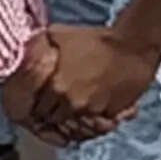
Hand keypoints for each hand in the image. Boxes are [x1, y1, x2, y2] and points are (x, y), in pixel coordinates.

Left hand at [14, 23, 154, 141]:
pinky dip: (95, 119)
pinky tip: (94, 108)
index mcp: (56, 86)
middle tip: (58, 106)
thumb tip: (27, 45)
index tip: (42, 103)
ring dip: (75, 118)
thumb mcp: (59, 35)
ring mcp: (93, 110)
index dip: (38, 107)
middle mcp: (72, 102)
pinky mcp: (113, 113)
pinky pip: (98, 124)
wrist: (133, 45)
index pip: (37, 109)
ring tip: (77, 107)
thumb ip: (41, 44)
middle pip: (55, 120)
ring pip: (77, 124)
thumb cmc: (97, 39)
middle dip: (54, 114)